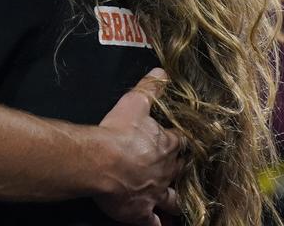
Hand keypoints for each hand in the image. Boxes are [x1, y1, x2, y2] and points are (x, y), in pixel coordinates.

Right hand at [92, 68, 181, 225]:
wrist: (102, 162)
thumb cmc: (117, 133)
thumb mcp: (135, 103)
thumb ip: (150, 88)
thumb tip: (163, 72)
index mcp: (166, 145)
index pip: (181, 143)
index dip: (181, 142)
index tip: (181, 142)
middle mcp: (166, 171)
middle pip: (180, 171)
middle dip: (180, 171)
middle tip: (179, 171)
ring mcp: (156, 193)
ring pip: (173, 200)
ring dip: (174, 201)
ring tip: (175, 203)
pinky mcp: (141, 211)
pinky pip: (152, 222)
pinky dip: (155, 224)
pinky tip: (157, 225)